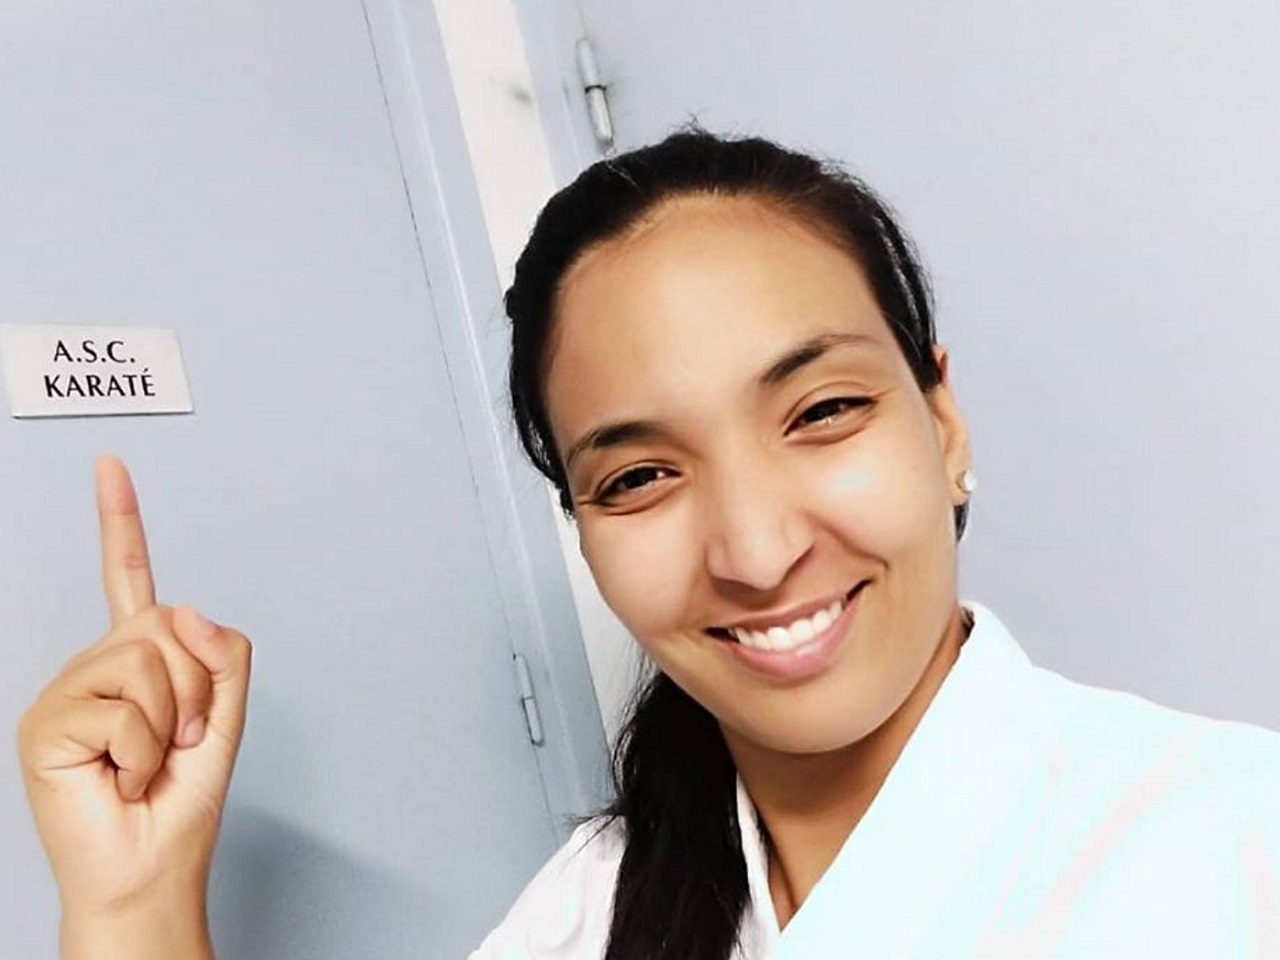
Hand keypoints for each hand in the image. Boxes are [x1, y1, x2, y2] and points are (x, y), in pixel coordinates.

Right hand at [17, 457, 251, 917]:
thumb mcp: (225, 717)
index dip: (121, 521)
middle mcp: (94, 666)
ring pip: (148, 658)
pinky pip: (123, 706)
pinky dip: (140, 747)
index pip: (129, 579)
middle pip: (166, 623)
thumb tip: (182, 607)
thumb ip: (220, 653)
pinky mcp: (45, 722)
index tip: (111, 466)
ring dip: (171, 719)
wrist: (149, 867)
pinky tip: (119, 774)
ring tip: (148, 761)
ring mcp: (65, 691)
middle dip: (196, 687)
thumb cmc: (180, 799)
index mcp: (136, 659)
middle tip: (179, 741)